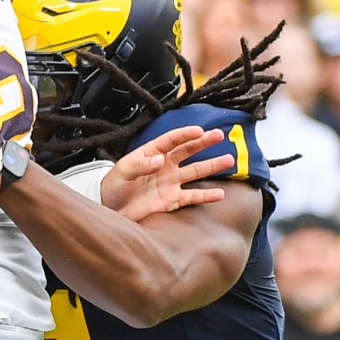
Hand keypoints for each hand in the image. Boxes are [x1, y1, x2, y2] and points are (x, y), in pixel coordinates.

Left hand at [99, 125, 232, 219]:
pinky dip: (206, 196)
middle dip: (204, 143)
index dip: (185, 134)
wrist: (110, 209)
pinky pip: (192, 197)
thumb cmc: (114, 185)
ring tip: (228, 160)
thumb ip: (141, 165)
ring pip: (195, 172)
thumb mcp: (123, 171)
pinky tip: (220, 194)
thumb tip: (160, 160)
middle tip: (220, 135)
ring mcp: (170, 183)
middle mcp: (165, 166)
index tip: (199, 130)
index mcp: (152, 153)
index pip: (172, 140)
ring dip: (211, 166)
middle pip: (188, 151)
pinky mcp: (172, 201)